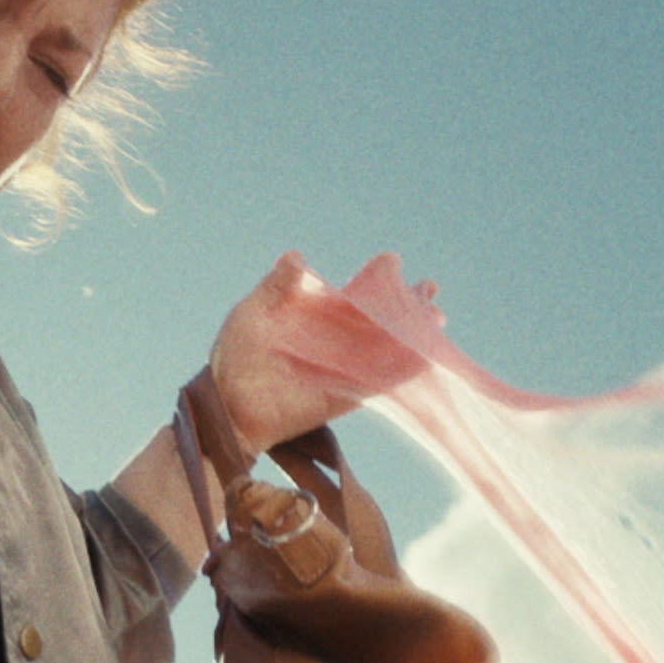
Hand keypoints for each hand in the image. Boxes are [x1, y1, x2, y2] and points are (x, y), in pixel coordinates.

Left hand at [209, 251, 439, 455]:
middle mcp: (337, 340)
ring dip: (411, 336)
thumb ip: (277, 287)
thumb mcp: (253, 313)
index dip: (377, 278)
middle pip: (380, 320)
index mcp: (319, 315)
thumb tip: (296, 257)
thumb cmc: (236, 356)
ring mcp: (344, 368)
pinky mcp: (345, 396)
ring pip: (386, 349)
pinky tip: (422, 359)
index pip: (355, 293)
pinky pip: (379, 383)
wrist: (228, 406)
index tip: (393, 261)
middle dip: (406, 306)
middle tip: (428, 290)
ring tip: (435, 320)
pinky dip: (400, 372)